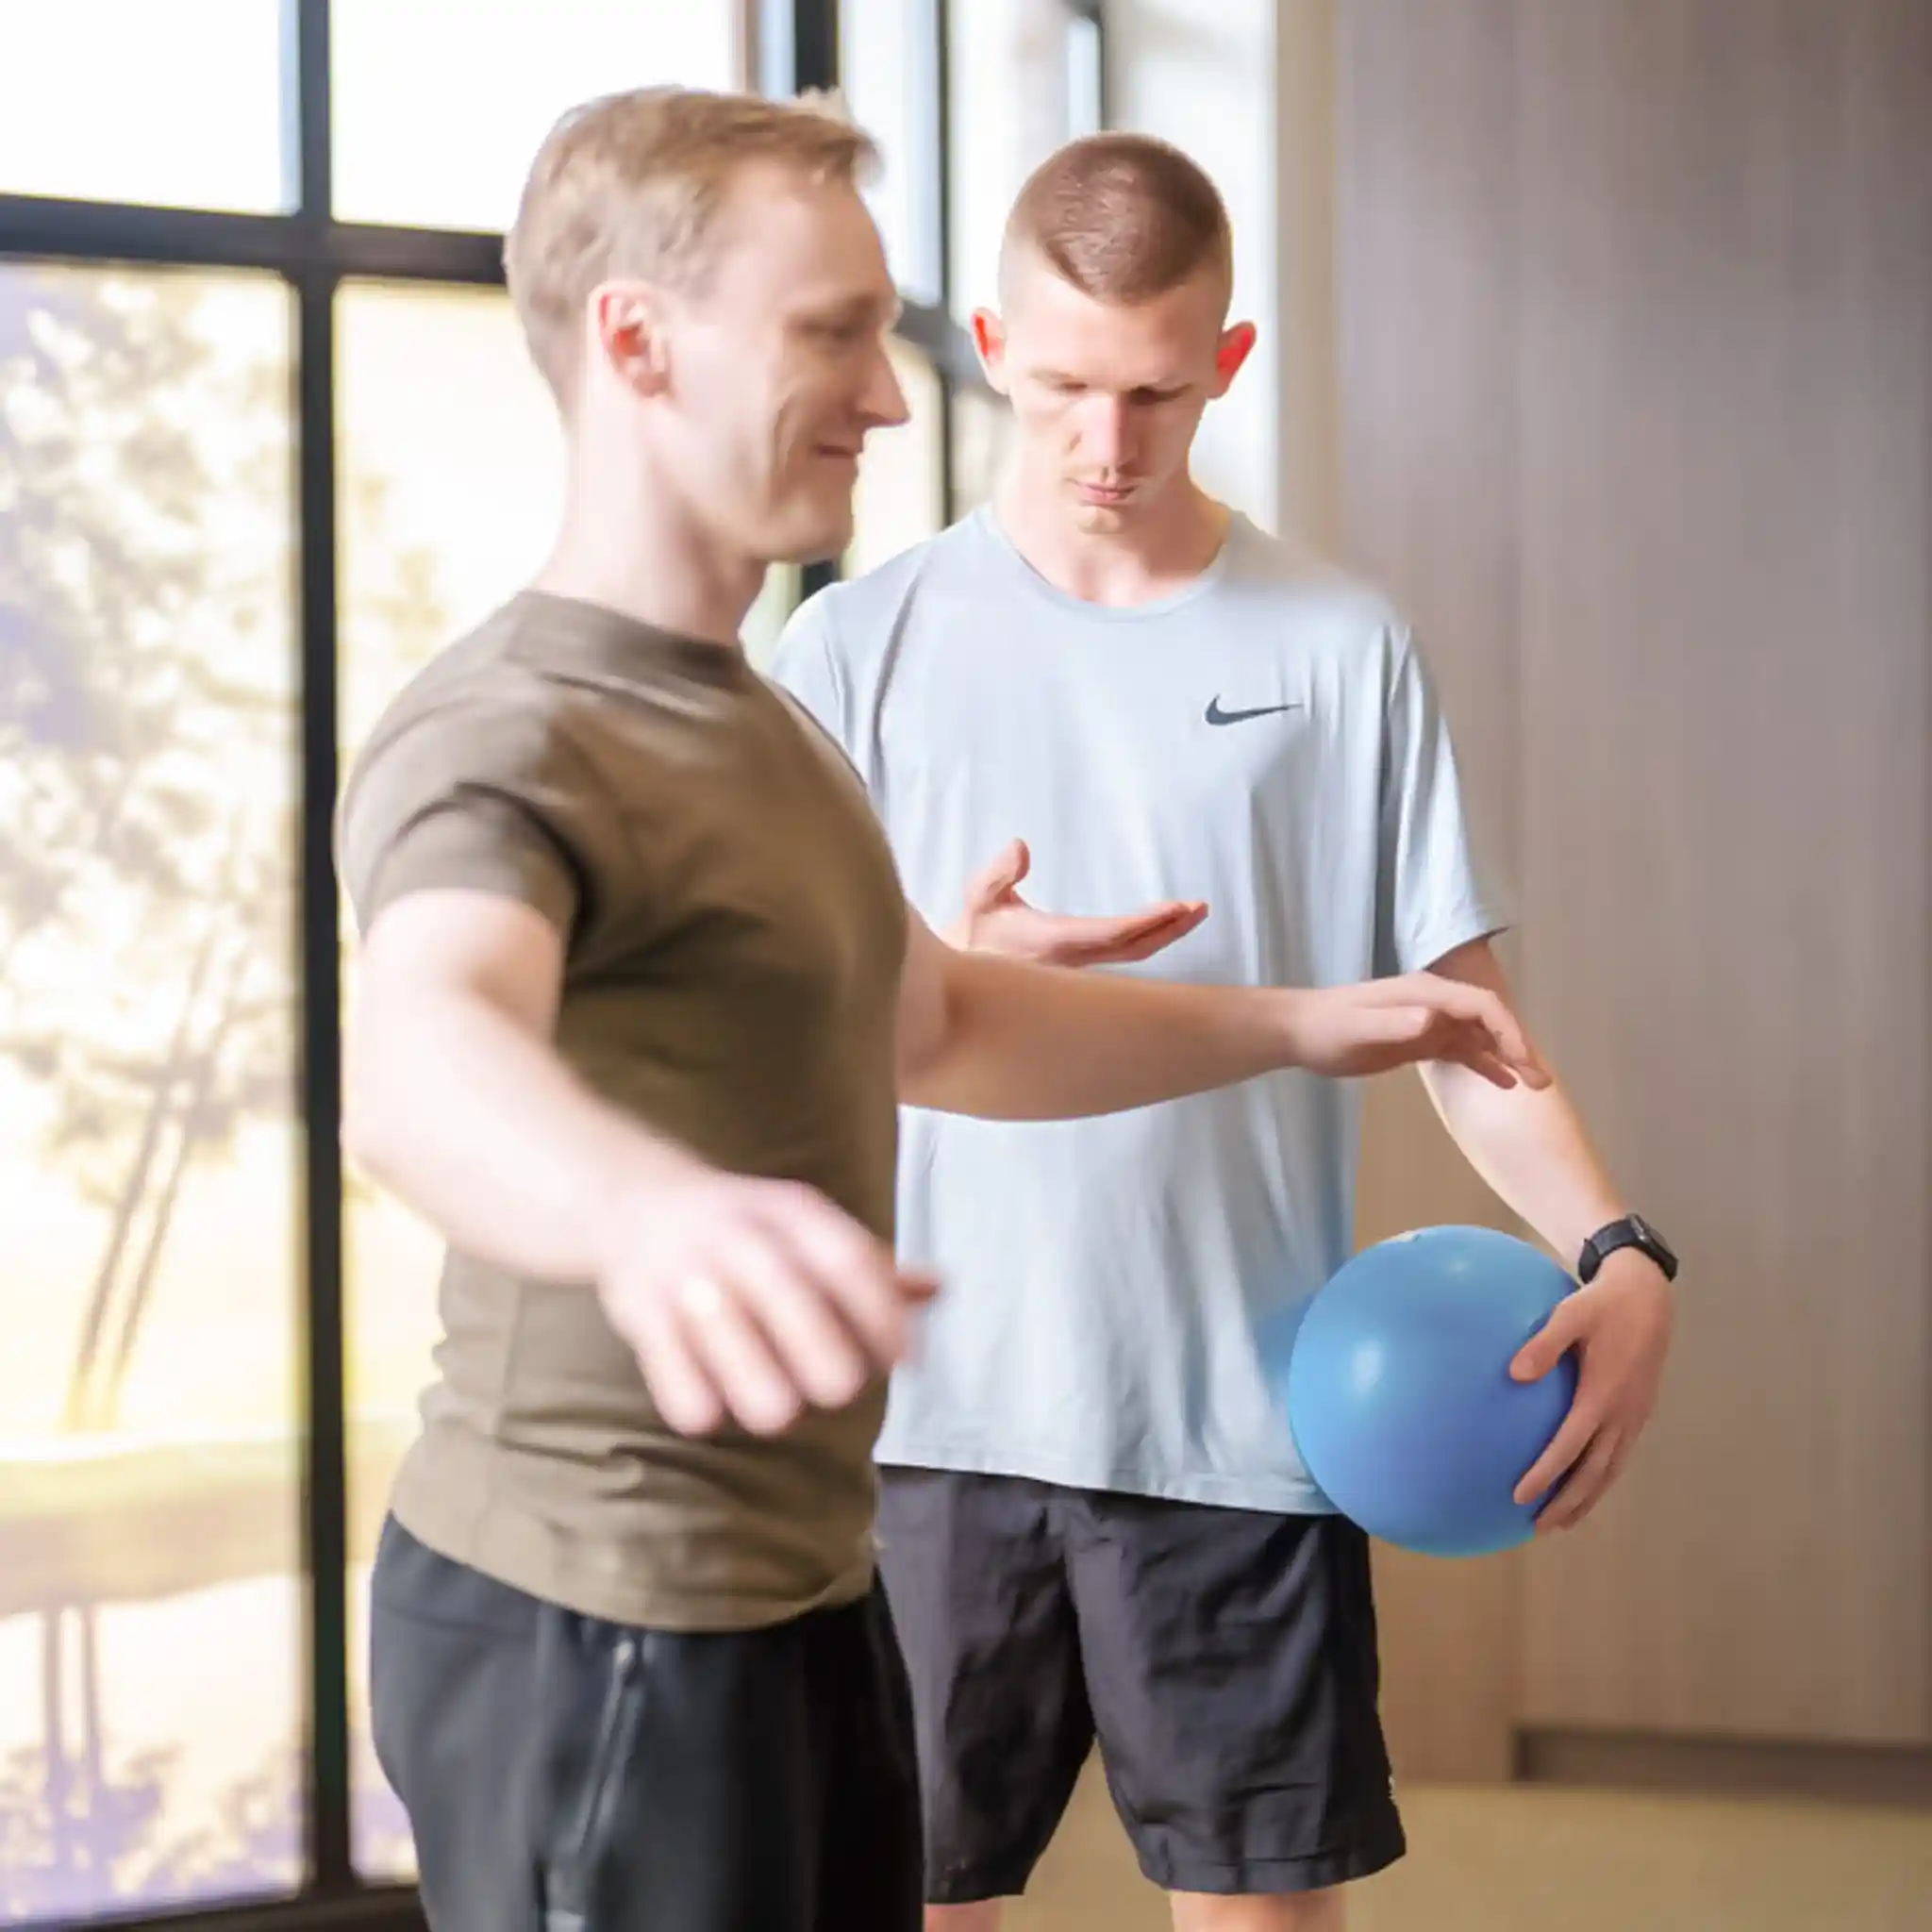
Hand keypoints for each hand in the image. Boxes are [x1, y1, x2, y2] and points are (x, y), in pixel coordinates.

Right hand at [593, 1160, 937, 1438]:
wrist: (632, 1200)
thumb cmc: (744, 1229)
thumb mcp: (805, 1229)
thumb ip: (868, 1267)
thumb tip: (939, 1289)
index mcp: (790, 1212)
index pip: (846, 1258)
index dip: (881, 1313)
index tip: (903, 1360)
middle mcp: (738, 1235)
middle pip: (788, 1295)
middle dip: (823, 1354)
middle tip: (840, 1391)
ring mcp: (684, 1273)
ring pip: (727, 1340)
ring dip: (762, 1390)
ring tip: (779, 1409)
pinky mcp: (639, 1314)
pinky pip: (673, 1376)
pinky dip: (699, 1404)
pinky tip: (714, 1406)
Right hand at [949, 838, 1207, 966]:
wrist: (966, 975)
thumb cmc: (976, 932)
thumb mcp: (979, 896)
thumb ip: (999, 872)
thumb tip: (1021, 847)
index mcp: (1055, 942)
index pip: (1112, 933)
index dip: (1146, 922)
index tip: (1177, 907)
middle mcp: (1074, 961)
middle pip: (1134, 950)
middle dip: (1169, 929)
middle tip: (1199, 908)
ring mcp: (1079, 969)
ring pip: (1131, 955)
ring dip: (1164, 934)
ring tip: (1192, 913)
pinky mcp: (1080, 969)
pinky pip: (1123, 956)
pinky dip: (1148, 940)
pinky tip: (1163, 928)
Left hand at [1282, 973, 1552, 1087]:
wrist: (1300, 1032)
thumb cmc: (1326, 1028)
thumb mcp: (1359, 1028)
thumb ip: (1396, 1024)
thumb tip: (1434, 1019)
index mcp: (1426, 994)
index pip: (1481, 1006)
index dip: (1507, 1031)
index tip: (1523, 1061)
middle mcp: (1434, 1004)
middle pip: (1489, 1021)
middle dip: (1518, 1048)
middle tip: (1542, 1082)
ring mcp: (1429, 1022)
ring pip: (1480, 1038)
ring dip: (1507, 1058)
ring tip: (1533, 1086)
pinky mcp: (1419, 1040)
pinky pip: (1461, 1051)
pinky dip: (1485, 1065)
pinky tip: (1503, 1084)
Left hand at [1509, 1250, 1676, 1530]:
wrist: (1650, 1297)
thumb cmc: (1604, 1303)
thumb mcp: (1571, 1314)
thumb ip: (1544, 1343)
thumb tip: (1513, 1374)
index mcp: (1603, 1394)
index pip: (1570, 1446)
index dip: (1546, 1474)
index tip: (1520, 1496)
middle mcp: (1623, 1414)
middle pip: (1595, 1472)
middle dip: (1567, 1502)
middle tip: (1537, 1527)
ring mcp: (1635, 1416)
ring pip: (1611, 1470)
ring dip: (1586, 1498)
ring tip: (1560, 1522)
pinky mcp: (1638, 1412)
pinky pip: (1619, 1456)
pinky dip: (1601, 1478)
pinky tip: (1583, 1485)